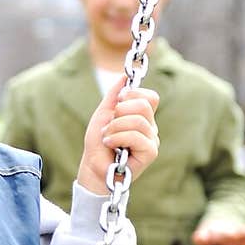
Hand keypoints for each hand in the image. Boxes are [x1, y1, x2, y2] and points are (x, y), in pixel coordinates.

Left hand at [77, 77, 159, 195]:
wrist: (93, 167)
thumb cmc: (98, 143)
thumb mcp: (103, 114)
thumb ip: (114, 96)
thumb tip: (124, 77)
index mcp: (143, 117)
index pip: (150, 97)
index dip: (133, 95)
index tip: (116, 103)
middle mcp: (151, 128)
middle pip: (144, 105)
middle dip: (120, 112)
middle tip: (108, 125)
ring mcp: (152, 141)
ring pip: (138, 120)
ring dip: (115, 127)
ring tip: (106, 137)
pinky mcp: (150, 153)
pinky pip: (138, 136)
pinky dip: (119, 137)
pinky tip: (110, 144)